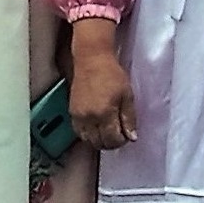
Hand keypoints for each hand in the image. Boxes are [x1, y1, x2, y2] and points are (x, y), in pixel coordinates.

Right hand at [66, 20, 135, 150]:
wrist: (91, 59)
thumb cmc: (111, 73)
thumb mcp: (127, 95)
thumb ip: (129, 118)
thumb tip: (131, 136)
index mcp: (105, 113)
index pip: (112, 140)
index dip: (121, 141)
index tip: (126, 135)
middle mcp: (90, 117)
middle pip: (99, 143)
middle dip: (110, 143)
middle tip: (118, 134)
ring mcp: (79, 115)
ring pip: (87, 140)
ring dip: (98, 140)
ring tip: (107, 131)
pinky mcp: (72, 111)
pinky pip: (79, 131)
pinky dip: (88, 134)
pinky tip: (96, 126)